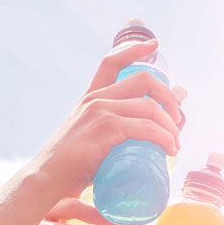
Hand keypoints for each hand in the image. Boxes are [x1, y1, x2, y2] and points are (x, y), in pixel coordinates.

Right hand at [0, 198, 136, 224]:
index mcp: (61, 207)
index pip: (85, 188)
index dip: (105, 186)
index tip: (130, 192)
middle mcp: (50, 207)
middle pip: (80, 192)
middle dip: (105, 199)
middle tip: (126, 211)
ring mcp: (39, 217)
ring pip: (69, 206)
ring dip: (94, 215)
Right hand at [31, 40, 183, 198]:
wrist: (46, 179)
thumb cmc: (67, 168)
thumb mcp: (85, 141)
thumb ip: (104, 136)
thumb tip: (131, 145)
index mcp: (90, 99)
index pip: (111, 63)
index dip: (134, 49)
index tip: (154, 46)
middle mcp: (96, 100)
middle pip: (143, 80)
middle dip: (168, 96)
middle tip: (176, 120)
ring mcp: (101, 112)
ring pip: (150, 106)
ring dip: (171, 125)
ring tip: (174, 145)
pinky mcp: (106, 129)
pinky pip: (147, 127)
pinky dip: (164, 137)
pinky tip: (169, 149)